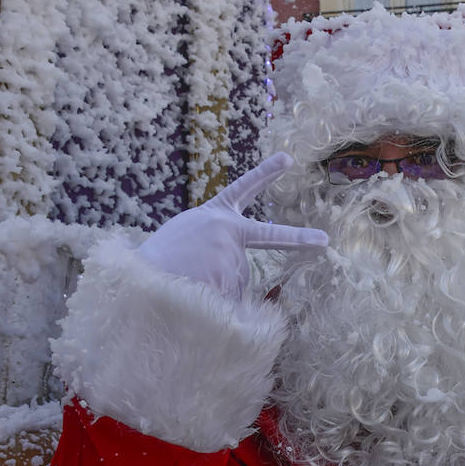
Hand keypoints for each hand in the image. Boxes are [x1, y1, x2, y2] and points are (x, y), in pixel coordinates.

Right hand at [138, 153, 326, 298]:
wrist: (139, 280)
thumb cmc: (159, 261)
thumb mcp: (186, 238)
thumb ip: (214, 244)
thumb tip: (234, 276)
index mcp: (214, 216)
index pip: (243, 188)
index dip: (265, 172)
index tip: (287, 158)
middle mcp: (227, 232)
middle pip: (268, 237)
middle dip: (301, 238)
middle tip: (325, 240)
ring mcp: (231, 256)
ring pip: (240, 280)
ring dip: (219, 289)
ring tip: (189, 286)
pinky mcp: (231, 281)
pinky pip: (235, 302)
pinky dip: (219, 308)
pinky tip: (197, 301)